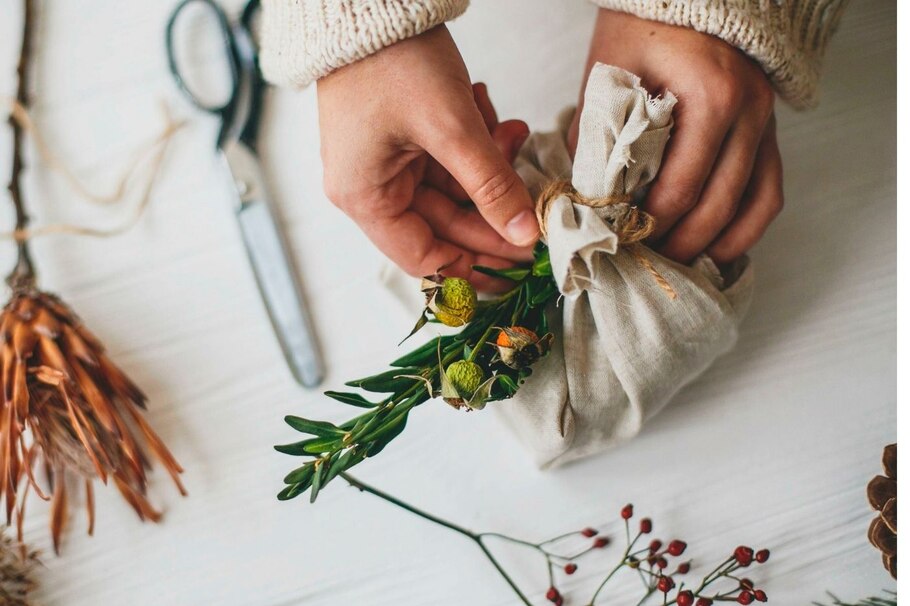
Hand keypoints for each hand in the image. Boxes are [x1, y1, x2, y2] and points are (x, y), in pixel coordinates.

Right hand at [317, 26, 537, 291]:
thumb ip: (491, 186)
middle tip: (537, 208)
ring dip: (488, 168)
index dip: (474, 264)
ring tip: (509, 133)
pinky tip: (492, 119)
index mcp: (365, 198)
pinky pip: (446, 161)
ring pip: (452, 190)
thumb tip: (524, 233)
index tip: (519, 262)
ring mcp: (385, 163)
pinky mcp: (400, 140)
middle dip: (492, 208)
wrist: (370, 1)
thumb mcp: (452, 128)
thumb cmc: (394, 62)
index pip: (424, 257)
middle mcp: (369, 188)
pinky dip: (474, 146)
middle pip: (444, 225)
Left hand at [569, 10, 783, 264]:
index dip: (648, 226)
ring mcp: (765, 122)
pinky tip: (718, 246)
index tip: (619, 243)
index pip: (680, 188)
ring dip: (717, 244)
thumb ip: (598, 135)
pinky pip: (769, 190)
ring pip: (754, 206)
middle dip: (678, 244)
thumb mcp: (609, 73)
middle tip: (644, 263)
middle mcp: (748, 112)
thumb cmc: (643, 26)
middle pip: (717, 206)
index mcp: (710, 97)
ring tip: (681, 265)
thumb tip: (583, 197)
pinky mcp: (769, 130)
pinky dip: (746, 225)